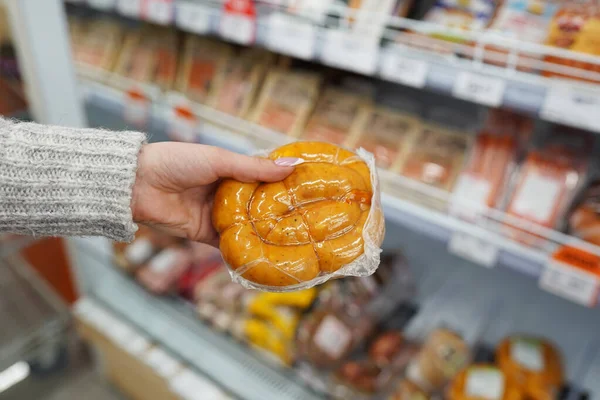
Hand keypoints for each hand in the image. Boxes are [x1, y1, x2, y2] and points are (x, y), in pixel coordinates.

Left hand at [131, 143, 298, 245]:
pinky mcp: (205, 235)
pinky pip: (229, 244)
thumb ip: (254, 167)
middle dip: (280, 212)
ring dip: (266, 233)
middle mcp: (226, 193)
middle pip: (259, 204)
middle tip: (309, 219)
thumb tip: (293, 166)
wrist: (137, 185)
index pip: (263, 177)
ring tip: (294, 240)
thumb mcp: (219, 160)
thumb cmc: (177, 162)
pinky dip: (244, 249)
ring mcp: (217, 214)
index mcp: (229, 169)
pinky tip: (266, 256)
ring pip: (247, 226)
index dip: (284, 183)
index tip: (310, 189)